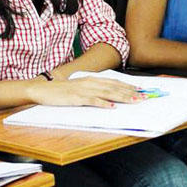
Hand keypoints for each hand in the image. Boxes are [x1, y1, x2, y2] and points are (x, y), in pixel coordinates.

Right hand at [26, 76, 145, 107]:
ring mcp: (83, 90)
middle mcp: (89, 82)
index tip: (141, 90)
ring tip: (134, 101)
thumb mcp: (79, 87)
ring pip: (107, 93)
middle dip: (130, 92)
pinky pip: (92, 101)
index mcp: (91, 79)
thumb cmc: (61, 91)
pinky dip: (103, 103)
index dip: (129, 86)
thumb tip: (108, 95)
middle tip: (144, 97)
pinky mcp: (76, 98)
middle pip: (114, 87)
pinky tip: (112, 107)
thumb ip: (93, 89)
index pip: (114, 82)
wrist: (42, 89)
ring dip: (122, 97)